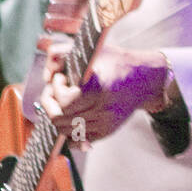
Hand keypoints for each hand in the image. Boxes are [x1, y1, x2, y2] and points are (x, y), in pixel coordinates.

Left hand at [39, 43, 168, 144]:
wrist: (145, 79)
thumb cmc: (118, 62)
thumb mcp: (93, 50)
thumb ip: (63, 52)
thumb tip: (45, 69)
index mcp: (99, 89)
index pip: (64, 102)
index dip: (55, 90)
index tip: (60, 78)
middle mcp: (103, 109)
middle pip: (60, 119)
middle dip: (51, 103)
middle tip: (55, 91)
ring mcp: (105, 122)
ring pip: (66, 131)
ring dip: (58, 116)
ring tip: (64, 101)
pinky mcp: (107, 130)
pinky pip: (78, 140)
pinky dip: (69, 130)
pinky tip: (72, 115)